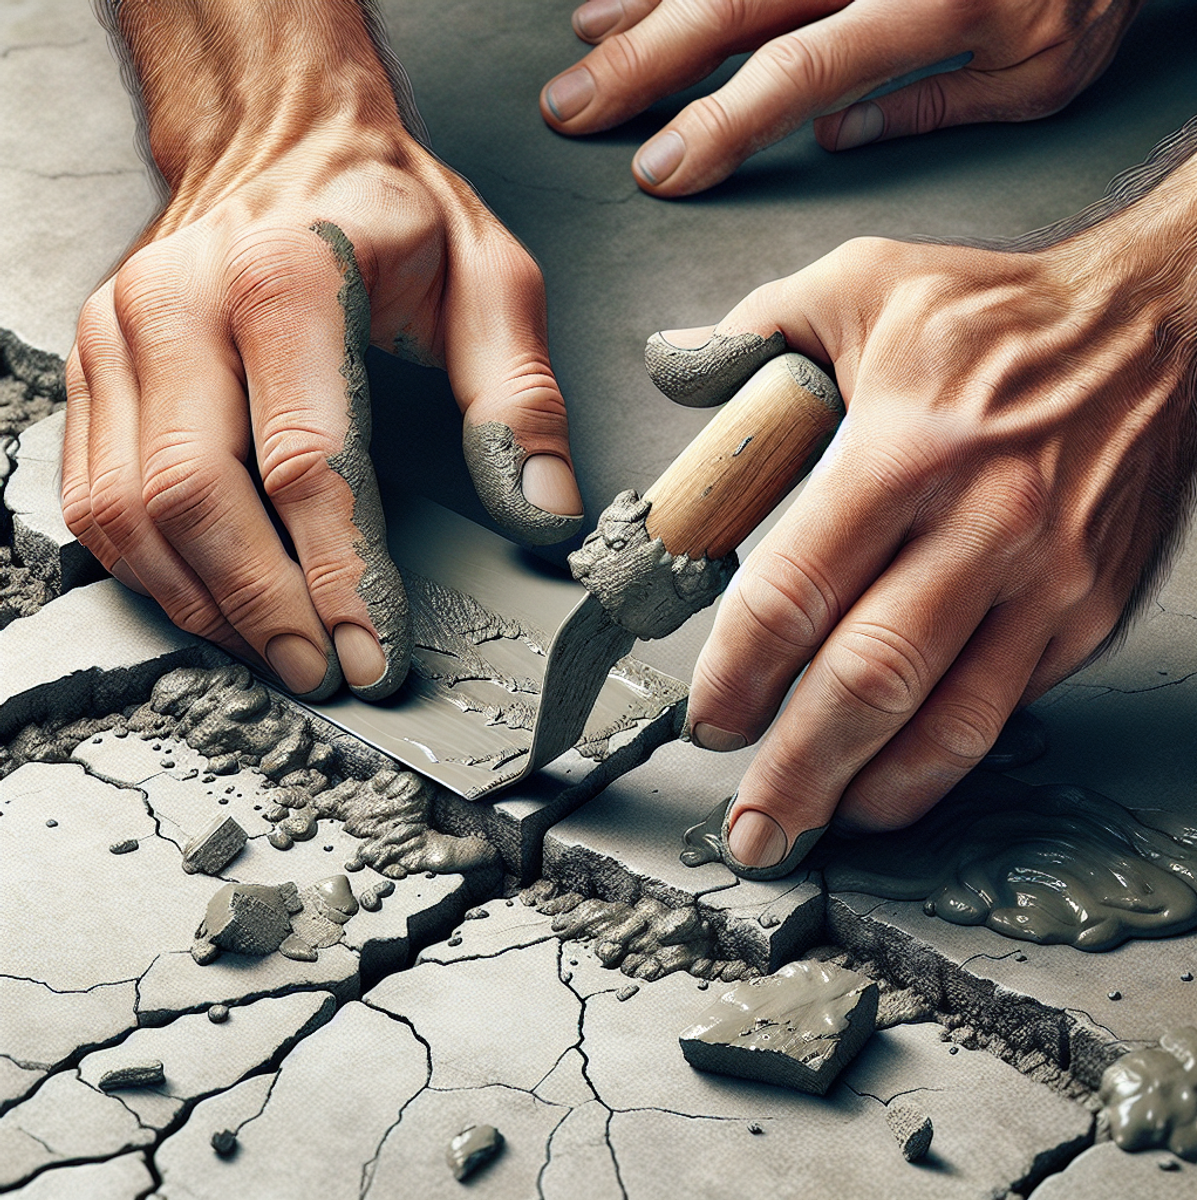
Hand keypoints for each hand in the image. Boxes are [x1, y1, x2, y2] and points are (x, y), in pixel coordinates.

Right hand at [63, 0, 581, 701]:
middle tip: (322, 675)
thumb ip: (519, 397)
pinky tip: (211, 604)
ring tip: (275, 656)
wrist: (284, 137)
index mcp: (288, 275)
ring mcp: (119, 333)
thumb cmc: (390, 211)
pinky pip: (91, 494)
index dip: (340, 571)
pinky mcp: (93, 364)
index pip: (306, 458)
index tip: (374, 652)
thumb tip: (540, 515)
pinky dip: (148, 568)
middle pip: (195, 495)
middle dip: (263, 606)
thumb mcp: (490, 279)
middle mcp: (180, 301)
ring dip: (201, 603)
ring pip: (126, 509)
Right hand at [541, 0, 1143, 195]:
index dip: (718, 125)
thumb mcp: (1041, 72)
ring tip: (586, 50)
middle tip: (572, 111)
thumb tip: (836, 137)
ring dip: (647, 3)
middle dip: (643, 64)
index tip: (658, 170)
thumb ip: (935, 108)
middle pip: (735, 5)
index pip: (798, 71)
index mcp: (932, 2)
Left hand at [668, 143, 1196, 866]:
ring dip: (867, 789)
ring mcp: (1044, 579)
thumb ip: (755, 332)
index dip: (738, 670)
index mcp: (904, 447)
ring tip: (810, 830)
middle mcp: (980, 523)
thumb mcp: (861, 284)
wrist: (1157, 326)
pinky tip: (890, 784)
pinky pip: (1000, 709)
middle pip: (865, 677)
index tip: (707, 714)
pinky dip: (939, 763)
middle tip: (747, 825)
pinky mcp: (1083, 613)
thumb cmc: (1000, 314)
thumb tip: (677, 369)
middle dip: (794, 767)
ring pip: (943, 718)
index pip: (795, 587)